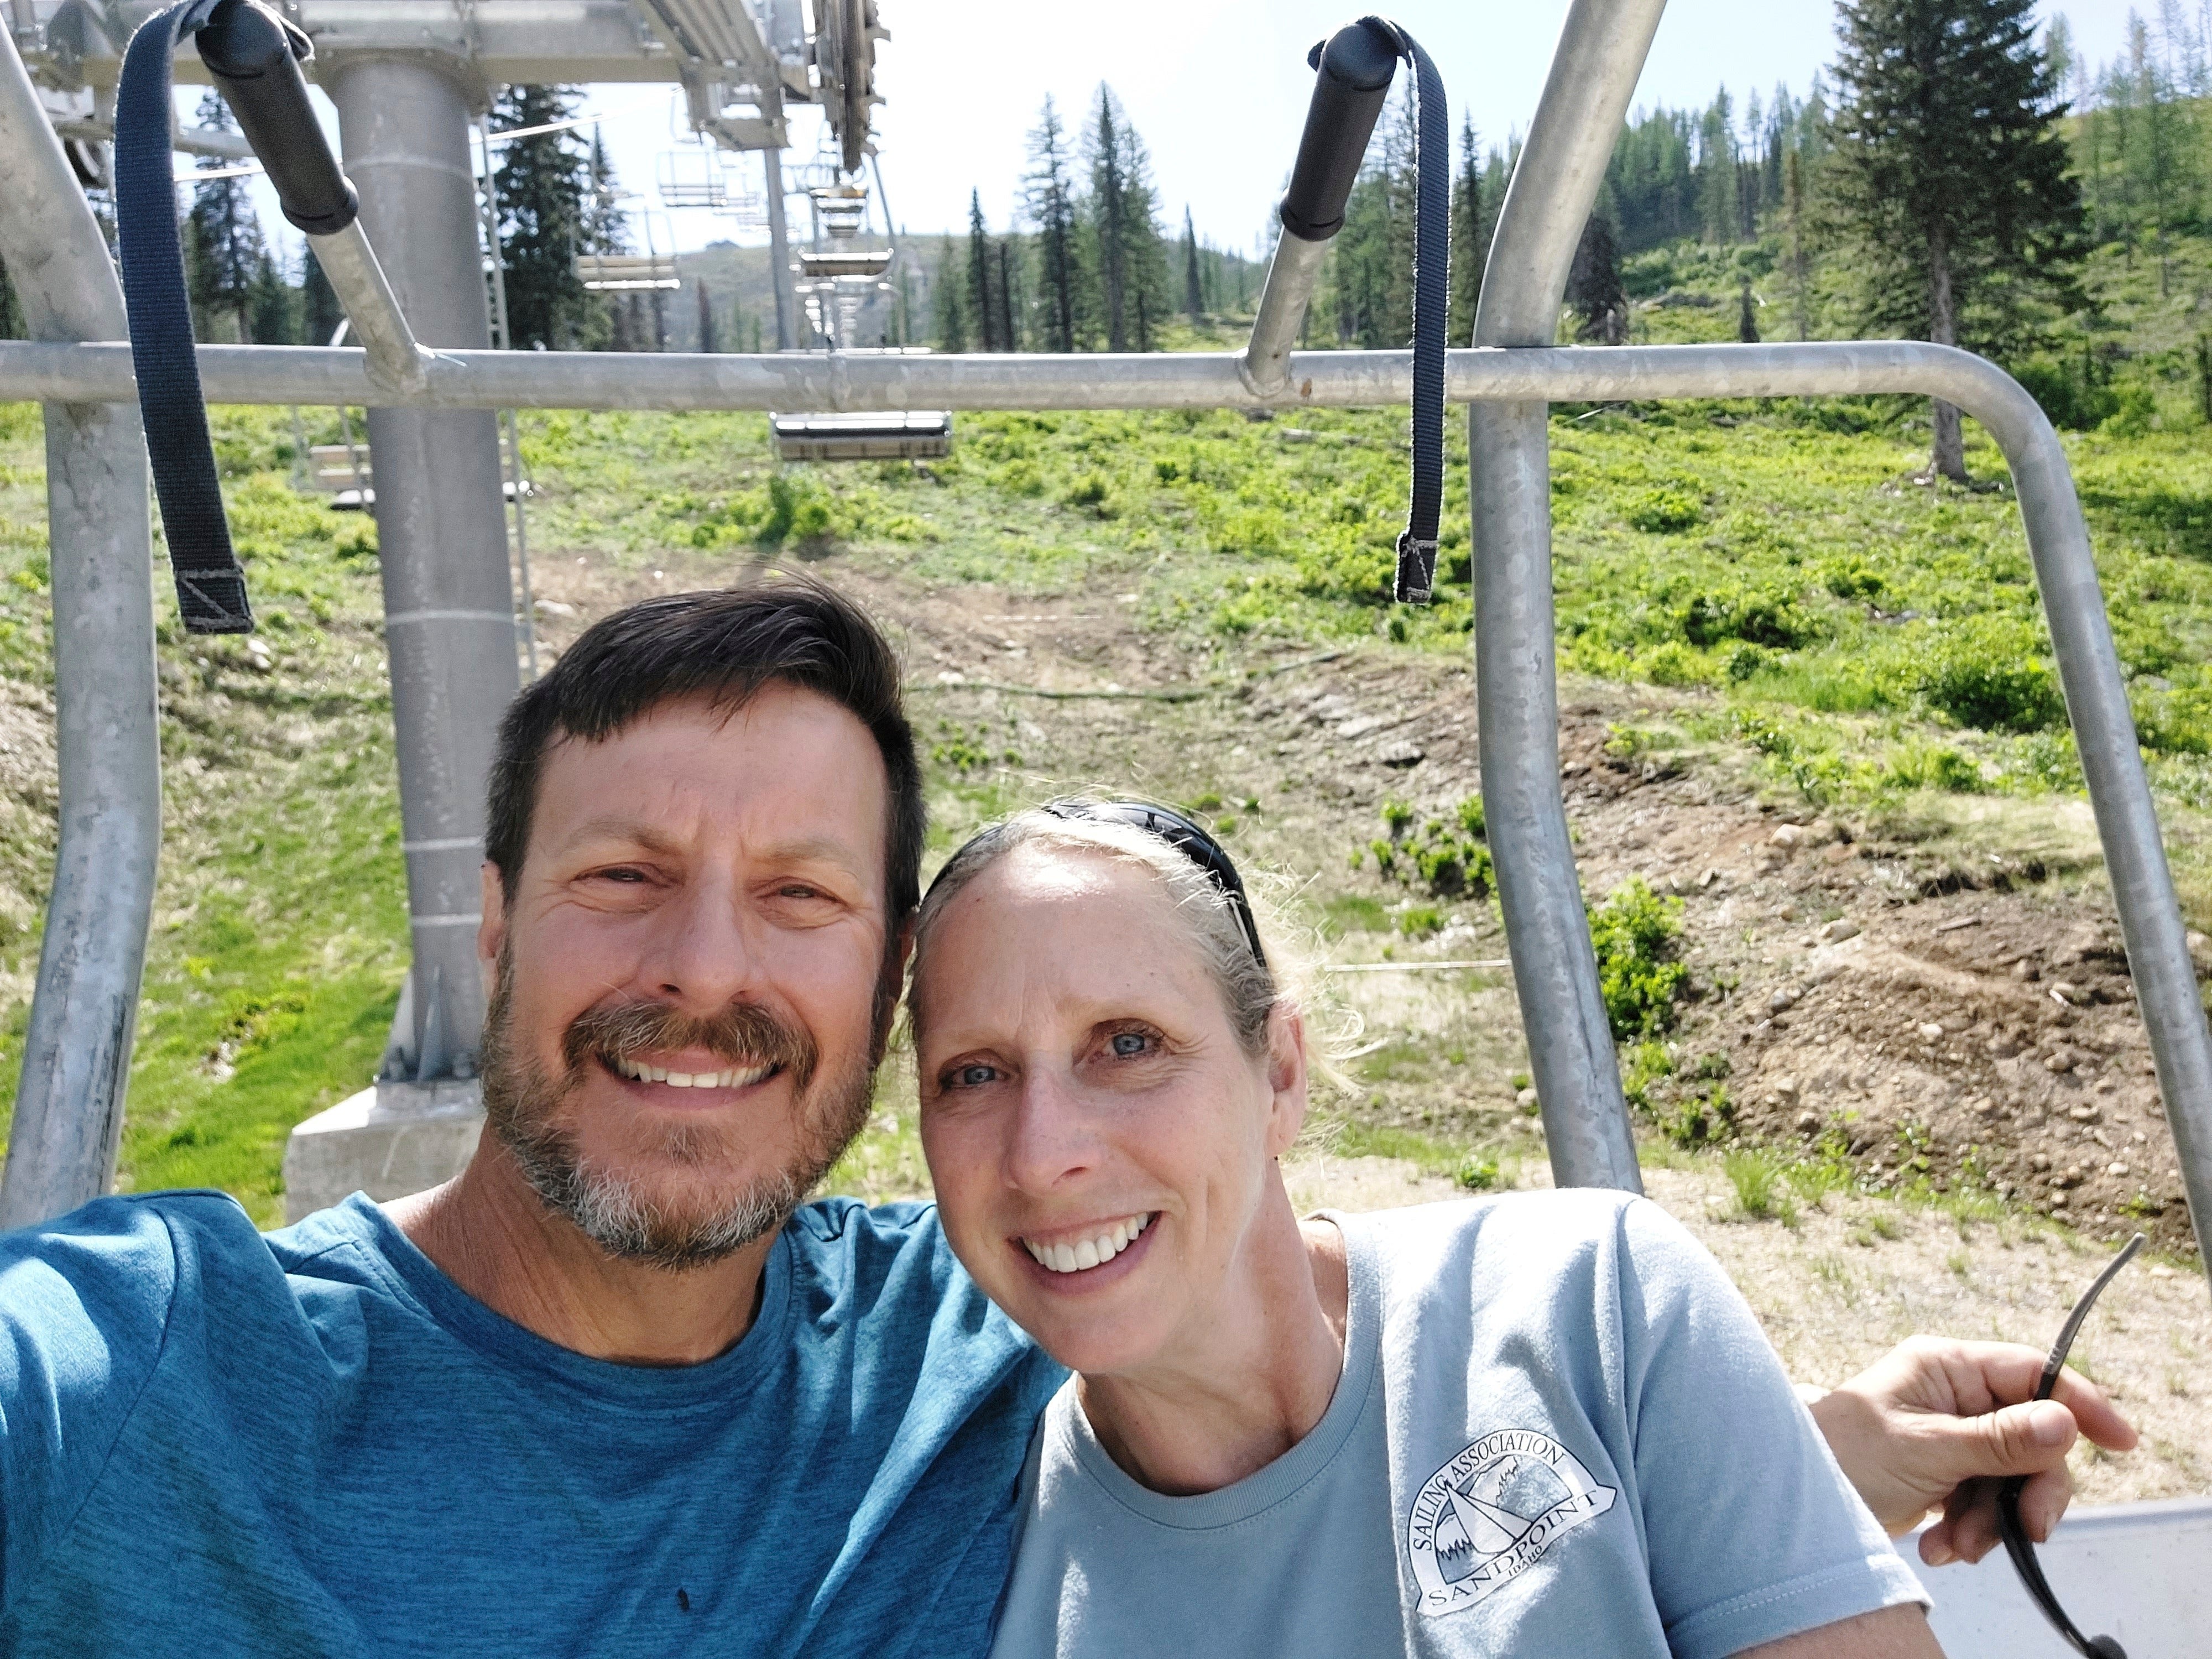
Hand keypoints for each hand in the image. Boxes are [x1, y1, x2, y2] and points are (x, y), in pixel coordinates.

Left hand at [1805, 1336, 2137, 1566]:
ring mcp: (1951, 1438)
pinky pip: (1987, 1503)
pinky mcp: (1944, 1477)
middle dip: (2031, 1489)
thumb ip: (1997, 1440)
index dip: (2080, 1403)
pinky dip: (1972, 1531)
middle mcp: (1953, 1397)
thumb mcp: (1925, 1449)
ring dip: (1995, 1520)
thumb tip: (2062, 1421)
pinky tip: (1941, 1547)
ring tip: (1956, 1544)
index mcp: (1946, 1368)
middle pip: (2033, 1437)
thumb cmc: (1841, 1456)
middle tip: (2028, 1529)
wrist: (1794, 1505)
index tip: (2121, 1441)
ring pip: (2014, 1478)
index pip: (2031, 1373)